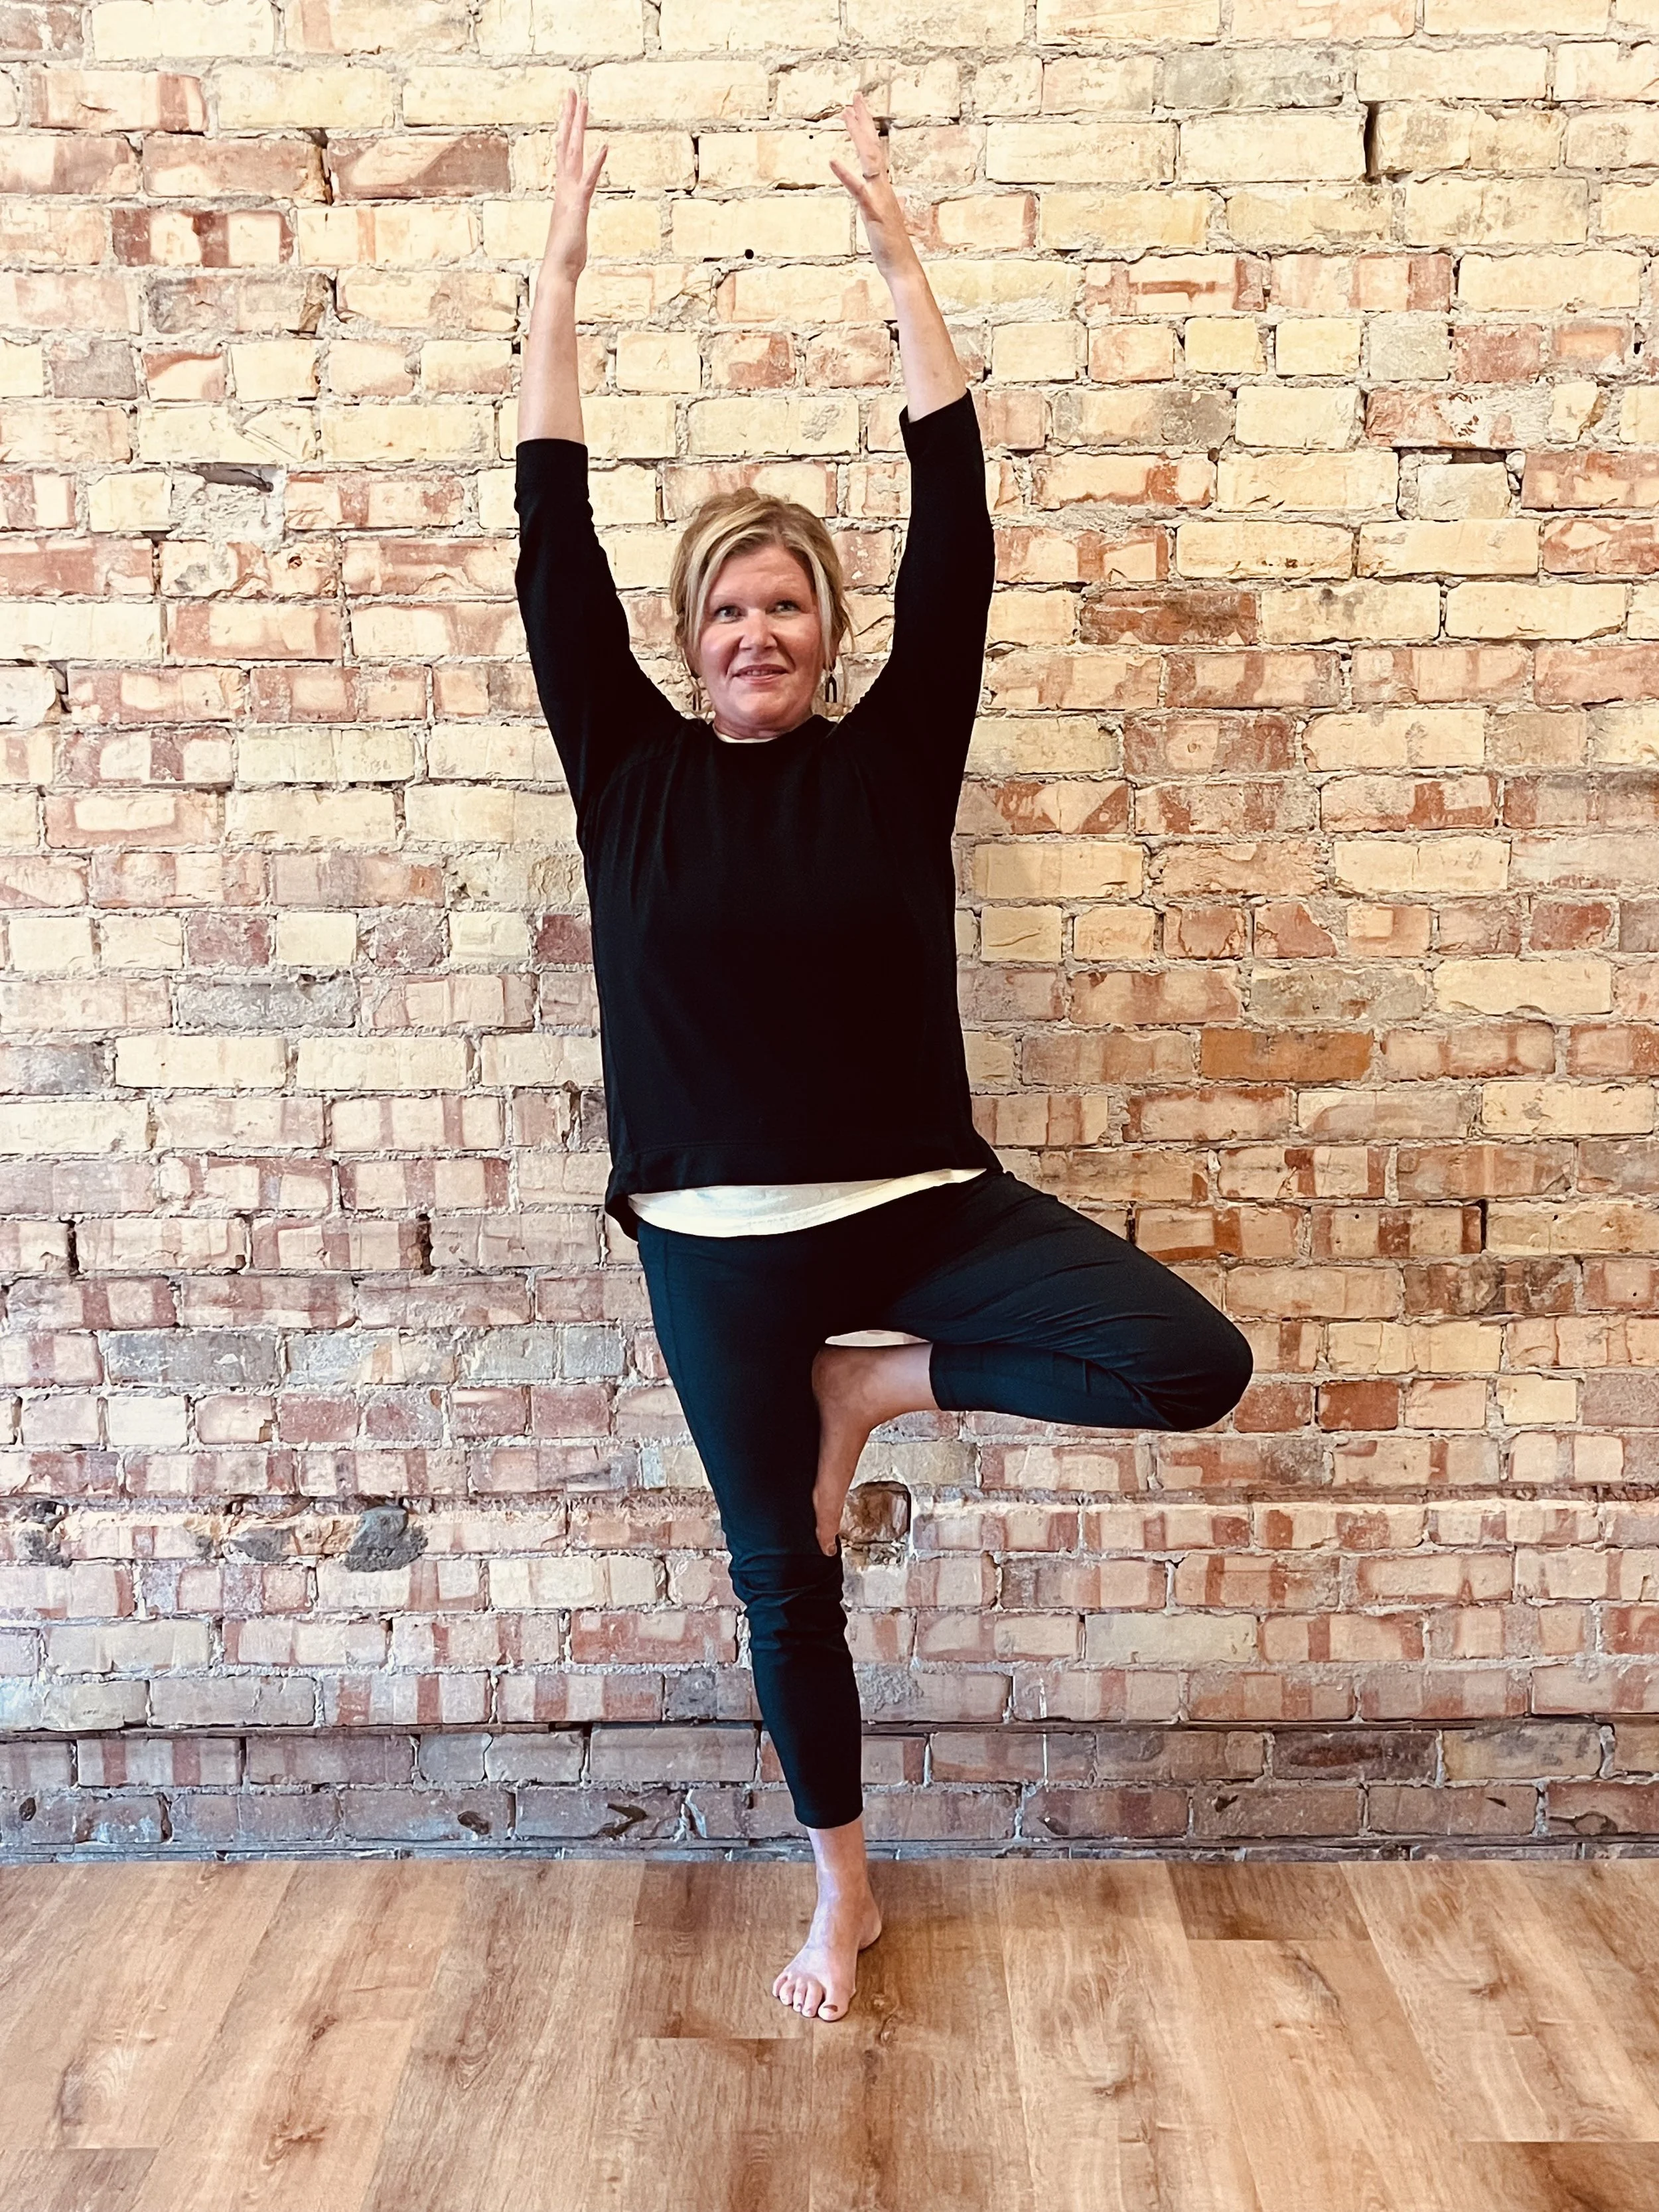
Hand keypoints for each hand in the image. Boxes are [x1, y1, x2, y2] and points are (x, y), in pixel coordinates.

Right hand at [542, 88, 607, 285]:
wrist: (558, 271)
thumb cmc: (566, 255)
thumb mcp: (572, 230)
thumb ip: (573, 217)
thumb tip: (574, 216)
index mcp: (563, 190)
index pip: (563, 153)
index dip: (566, 130)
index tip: (568, 109)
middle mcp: (563, 187)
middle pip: (566, 144)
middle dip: (569, 117)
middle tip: (572, 91)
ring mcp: (569, 194)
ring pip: (574, 153)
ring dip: (578, 127)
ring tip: (582, 102)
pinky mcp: (578, 206)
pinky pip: (589, 180)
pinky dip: (597, 163)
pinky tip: (605, 146)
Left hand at [830, 91, 917, 278]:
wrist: (902, 267)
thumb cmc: (892, 248)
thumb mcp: (883, 222)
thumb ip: (880, 206)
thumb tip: (884, 199)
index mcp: (883, 188)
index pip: (875, 152)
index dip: (867, 130)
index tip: (858, 109)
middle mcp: (882, 187)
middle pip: (873, 147)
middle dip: (863, 121)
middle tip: (854, 97)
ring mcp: (879, 198)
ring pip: (869, 159)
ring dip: (857, 135)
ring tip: (846, 113)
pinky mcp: (872, 212)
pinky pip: (858, 190)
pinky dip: (845, 174)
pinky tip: (832, 160)